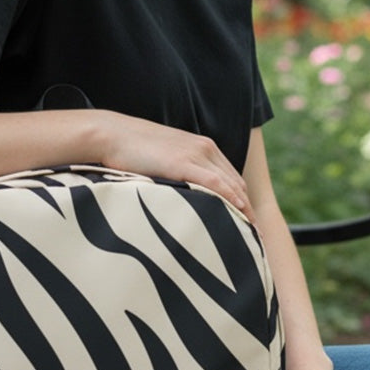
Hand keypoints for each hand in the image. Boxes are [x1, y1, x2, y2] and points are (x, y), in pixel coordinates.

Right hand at [94, 112, 253, 220]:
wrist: (112, 134)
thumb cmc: (133, 150)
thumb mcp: (166, 160)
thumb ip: (181, 173)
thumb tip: (186, 195)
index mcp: (203, 147)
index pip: (232, 178)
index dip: (243, 201)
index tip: (249, 223)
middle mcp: (205, 149)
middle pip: (237, 184)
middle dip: (248, 210)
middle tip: (256, 235)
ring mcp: (196, 154)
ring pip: (230, 185)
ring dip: (243, 210)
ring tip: (251, 233)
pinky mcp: (183, 162)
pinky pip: (214, 182)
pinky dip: (229, 198)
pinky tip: (238, 212)